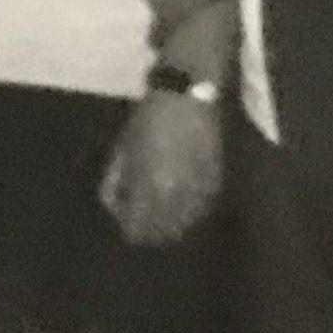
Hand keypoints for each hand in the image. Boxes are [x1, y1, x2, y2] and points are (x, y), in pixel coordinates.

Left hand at [101, 88, 226, 249]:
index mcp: (151, 189)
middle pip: (160, 234)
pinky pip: (200, 210)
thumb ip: (117, 182)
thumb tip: (115, 205)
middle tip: (138, 211)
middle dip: (147, 227)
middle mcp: (178, 199)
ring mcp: (201, 194)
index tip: (121, 210)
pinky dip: (188, 210)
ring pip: (183, 226)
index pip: (135, 228)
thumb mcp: (123, 150)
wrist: (189, 98)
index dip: (124, 221)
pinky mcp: (217, 185)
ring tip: (159, 206)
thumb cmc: (148, 120)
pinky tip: (180, 199)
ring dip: (169, 221)